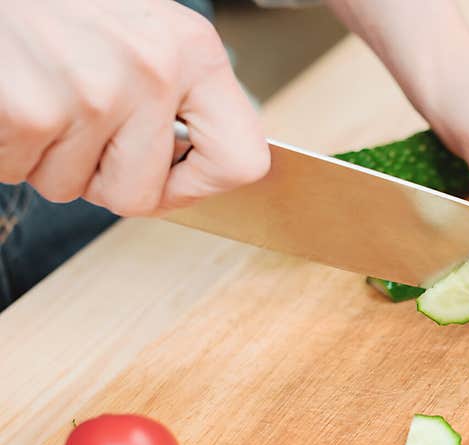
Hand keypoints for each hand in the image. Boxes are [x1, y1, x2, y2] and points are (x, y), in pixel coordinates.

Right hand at [0, 0, 268, 216]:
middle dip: (101, 178)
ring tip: (41, 93)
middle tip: (77, 126)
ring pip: (72, 188)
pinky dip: (9, 147)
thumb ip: (179, 97)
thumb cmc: (58, 2)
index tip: (169, 178)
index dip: (196, 186)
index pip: (240, 162)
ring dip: (48, 157)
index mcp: (194, 52)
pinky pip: (19, 171)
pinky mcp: (31, 112)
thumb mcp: (145, 31)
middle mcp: (152, 71)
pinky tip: (14, 94)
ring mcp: (92, 94)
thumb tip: (195, 170)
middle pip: (141, 195)